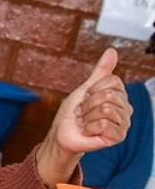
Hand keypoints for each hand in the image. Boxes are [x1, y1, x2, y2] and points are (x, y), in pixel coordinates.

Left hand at [39, 48, 130, 184]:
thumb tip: (112, 51)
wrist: (63, 133)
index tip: (85, 97)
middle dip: (88, 103)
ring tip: (85, 121)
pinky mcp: (117, 137)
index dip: (92, 88)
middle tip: (83, 111)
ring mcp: (123, 124)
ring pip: (105, 109)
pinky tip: (87, 131)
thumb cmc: (73, 112)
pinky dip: (89, 127)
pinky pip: (103, 125)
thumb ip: (101, 71)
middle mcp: (125, 109)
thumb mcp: (85, 88)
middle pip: (108, 95)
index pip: (112, 81)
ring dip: (87, 116)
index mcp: (119, 95)